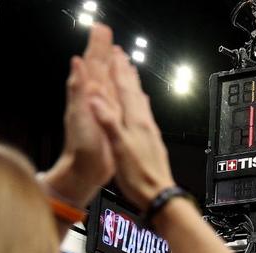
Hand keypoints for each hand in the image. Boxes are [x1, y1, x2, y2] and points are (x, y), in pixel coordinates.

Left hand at [43, 24, 119, 207]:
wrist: (85, 171)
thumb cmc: (80, 146)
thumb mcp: (78, 115)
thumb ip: (78, 88)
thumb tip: (77, 62)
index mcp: (89, 94)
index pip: (93, 63)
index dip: (98, 46)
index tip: (100, 28)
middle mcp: (95, 100)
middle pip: (101, 69)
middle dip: (104, 50)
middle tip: (106, 32)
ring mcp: (104, 111)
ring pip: (110, 83)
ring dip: (115, 69)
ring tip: (120, 56)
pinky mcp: (112, 123)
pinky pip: (119, 102)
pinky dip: (124, 93)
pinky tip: (129, 91)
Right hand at [94, 45, 175, 209]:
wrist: (160, 196)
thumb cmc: (140, 177)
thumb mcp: (120, 148)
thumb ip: (108, 122)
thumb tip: (96, 98)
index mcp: (136, 122)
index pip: (125, 90)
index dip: (118, 71)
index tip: (113, 53)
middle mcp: (145, 124)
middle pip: (135, 92)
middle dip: (126, 72)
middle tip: (122, 55)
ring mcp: (150, 132)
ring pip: (141, 101)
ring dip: (134, 85)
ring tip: (131, 73)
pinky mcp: (152, 142)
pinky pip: (145, 114)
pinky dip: (140, 103)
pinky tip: (143, 105)